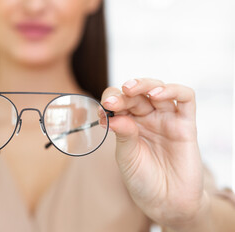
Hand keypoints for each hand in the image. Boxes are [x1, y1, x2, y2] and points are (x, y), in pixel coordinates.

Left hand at [101, 78, 208, 228]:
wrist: (167, 202)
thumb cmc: (143, 180)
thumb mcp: (126, 158)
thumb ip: (123, 135)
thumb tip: (113, 116)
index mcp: (128, 124)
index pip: (119, 102)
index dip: (109, 101)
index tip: (102, 109)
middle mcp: (146, 118)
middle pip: (136, 94)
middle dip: (123, 94)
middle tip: (113, 102)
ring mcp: (166, 119)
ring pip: (157, 90)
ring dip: (143, 85)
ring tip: (131, 90)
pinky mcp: (186, 124)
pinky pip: (185, 99)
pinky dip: (172, 90)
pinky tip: (157, 94)